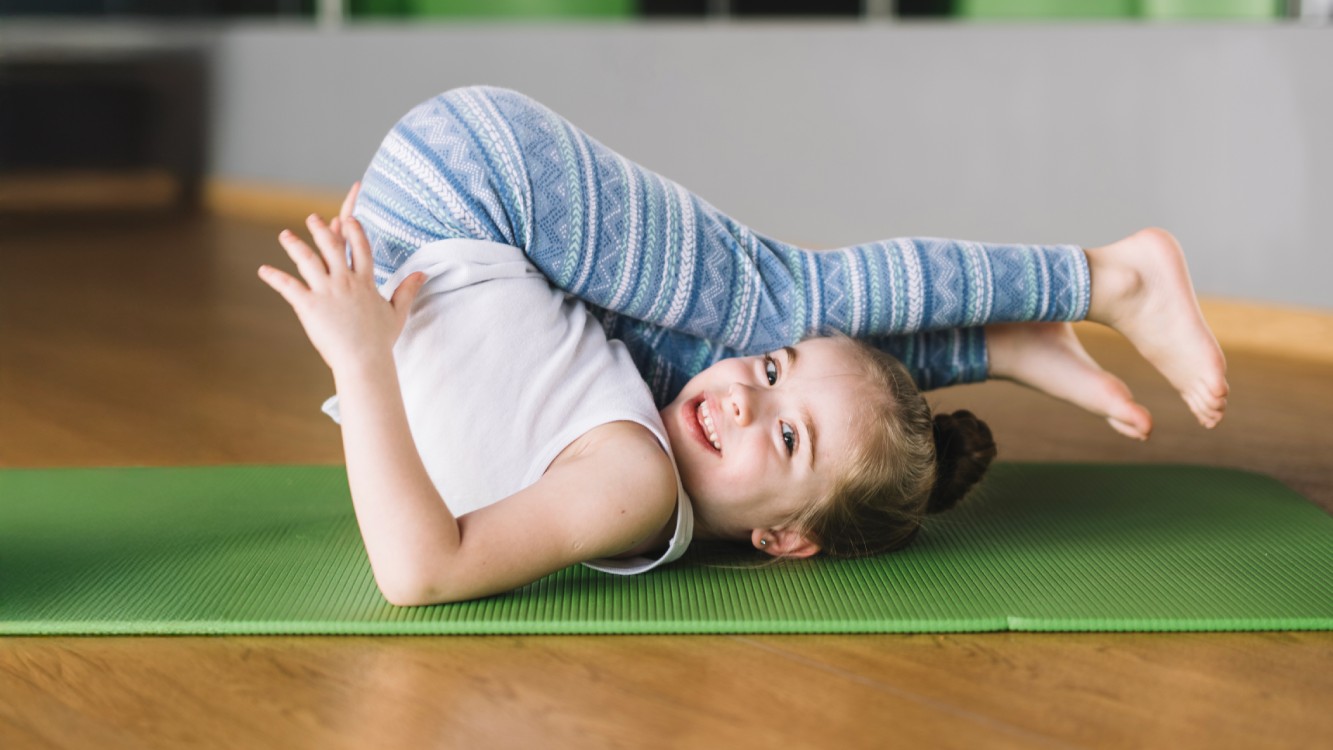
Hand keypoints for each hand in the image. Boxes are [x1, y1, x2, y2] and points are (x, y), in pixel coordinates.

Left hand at [257, 209, 426, 374]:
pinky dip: (274, 277)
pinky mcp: (309, 305)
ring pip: (308, 260)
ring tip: (285, 235)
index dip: (354, 231)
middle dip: (322, 230)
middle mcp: (345, 282)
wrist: (364, 360)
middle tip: (312, 218)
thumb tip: (423, 273)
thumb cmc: (381, 340)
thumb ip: (408, 290)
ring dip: (295, 245)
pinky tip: (263, 270)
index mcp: (365, 282)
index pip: (360, 249)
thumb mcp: (397, 313)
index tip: (348, 219)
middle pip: (332, 247)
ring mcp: (326, 292)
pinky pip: (288, 286)